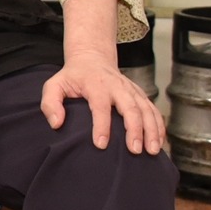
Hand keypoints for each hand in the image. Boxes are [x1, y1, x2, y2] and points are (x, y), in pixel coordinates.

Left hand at [40, 56, 164, 153]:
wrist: (92, 58)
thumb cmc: (72, 77)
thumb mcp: (54, 85)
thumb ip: (50, 103)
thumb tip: (56, 124)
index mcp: (96, 85)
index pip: (100, 106)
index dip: (101, 126)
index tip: (101, 144)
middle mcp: (117, 86)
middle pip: (130, 107)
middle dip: (135, 130)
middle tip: (135, 150)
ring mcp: (131, 90)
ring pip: (146, 110)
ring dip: (151, 130)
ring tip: (152, 151)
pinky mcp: (140, 94)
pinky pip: (153, 110)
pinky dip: (159, 126)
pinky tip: (160, 142)